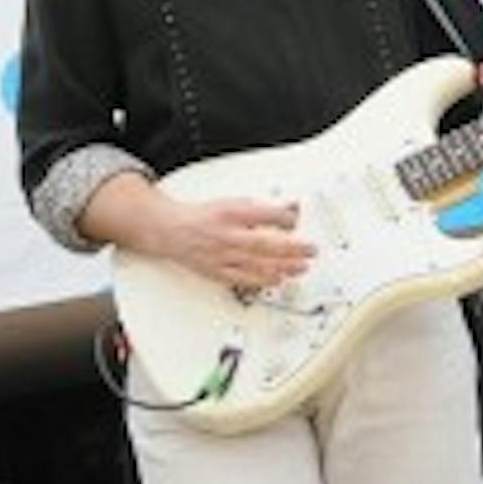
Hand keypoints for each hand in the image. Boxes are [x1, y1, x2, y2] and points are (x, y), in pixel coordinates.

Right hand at [153, 196, 315, 289]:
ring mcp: (220, 256)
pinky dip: (262, 281)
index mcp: (231, 213)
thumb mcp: (234, 202)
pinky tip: (277, 280)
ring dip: (283, 268)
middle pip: (264, 244)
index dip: (286, 219)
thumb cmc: (205, 216)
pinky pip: (242, 279)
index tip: (297, 222)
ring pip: (256, 265)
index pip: (265, 216)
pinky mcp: (216, 271)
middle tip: (311, 250)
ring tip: (301, 267)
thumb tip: (291, 207)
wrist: (171, 230)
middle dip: (292, 249)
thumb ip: (263, 207)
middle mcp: (226, 235)